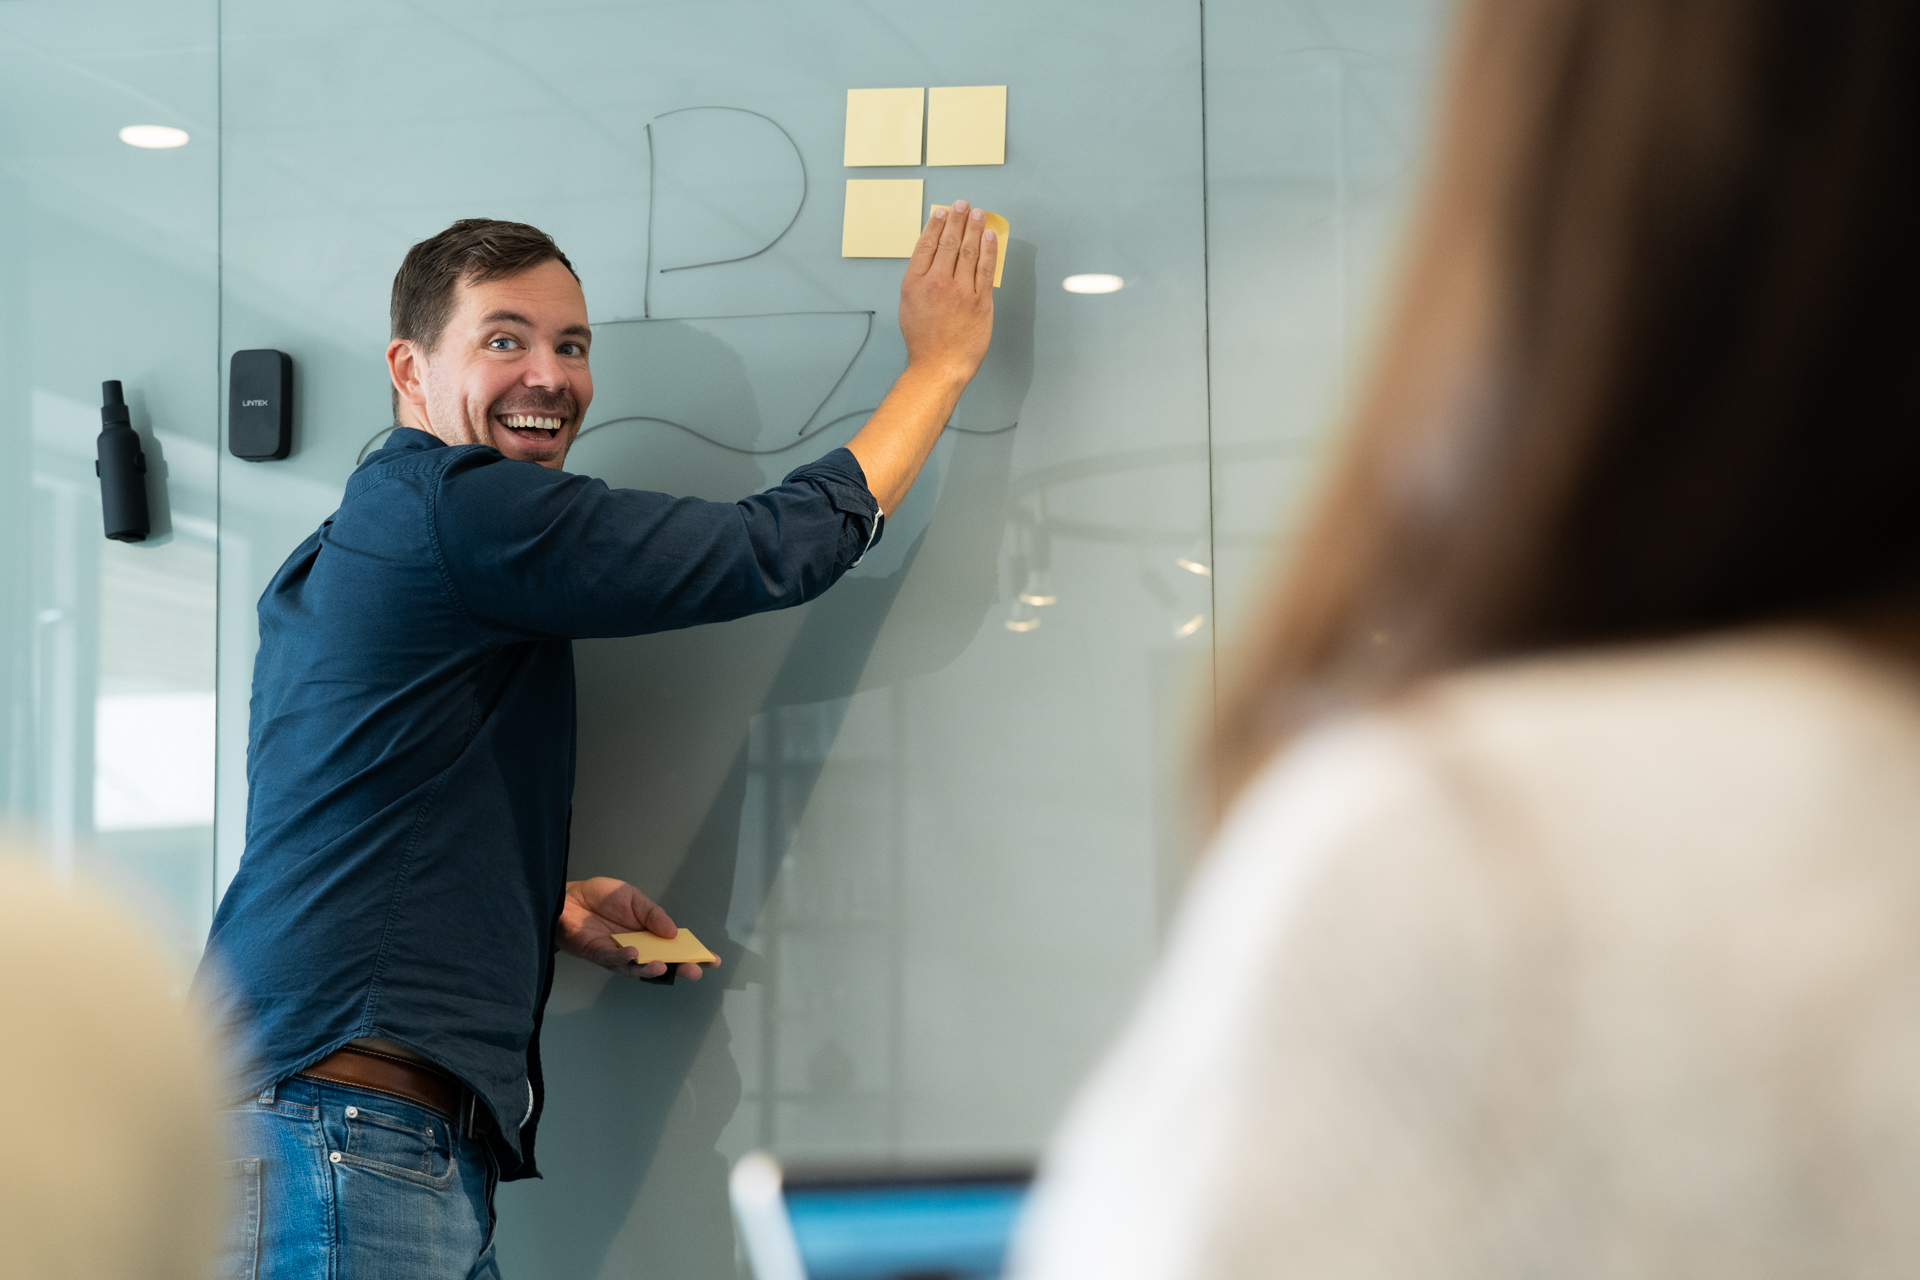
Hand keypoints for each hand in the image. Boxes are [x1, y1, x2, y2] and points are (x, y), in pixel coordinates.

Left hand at [556, 876, 712, 981]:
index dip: (691, 954)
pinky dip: (624, 959)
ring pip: (636, 969)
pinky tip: (634, 953)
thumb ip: (653, 915)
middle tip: (693, 971)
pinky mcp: (598, 955)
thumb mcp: (633, 897)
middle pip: (660, 963)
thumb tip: (674, 932)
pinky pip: (613, 960)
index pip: (673, 947)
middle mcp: (635, 948)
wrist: (568, 897)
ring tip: (663, 965)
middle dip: (677, 969)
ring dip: (650, 969)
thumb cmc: (600, 897)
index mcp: (647, 934)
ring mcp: (617, 954)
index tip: (711, 960)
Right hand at [899, 198, 996, 384]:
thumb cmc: (923, 340)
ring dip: (974, 228)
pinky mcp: (980, 302)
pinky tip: (989, 236)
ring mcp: (960, 292)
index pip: (926, 245)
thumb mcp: (908, 305)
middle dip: (957, 220)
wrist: (939, 366)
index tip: (942, 212)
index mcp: (915, 283)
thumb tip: (932, 256)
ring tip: (978, 213)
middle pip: (948, 243)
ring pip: (968, 251)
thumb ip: (919, 279)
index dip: (935, 225)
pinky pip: (985, 269)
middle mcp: (937, 283)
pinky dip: (988, 249)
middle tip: (962, 205)